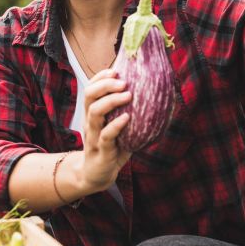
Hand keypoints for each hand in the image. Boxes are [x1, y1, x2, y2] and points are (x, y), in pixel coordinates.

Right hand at [80, 68, 131, 191]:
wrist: (97, 175)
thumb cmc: (111, 147)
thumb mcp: (117, 127)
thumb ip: (128, 112)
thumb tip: (156, 95)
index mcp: (92, 113)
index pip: (91, 88)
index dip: (100, 77)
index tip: (115, 70)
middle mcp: (90, 122)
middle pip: (89, 96)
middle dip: (105, 85)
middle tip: (124, 82)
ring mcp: (93, 136)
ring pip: (94, 113)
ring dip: (111, 101)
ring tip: (128, 95)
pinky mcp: (100, 152)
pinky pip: (106, 136)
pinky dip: (116, 126)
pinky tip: (128, 118)